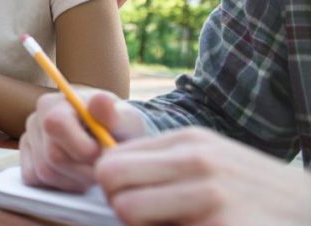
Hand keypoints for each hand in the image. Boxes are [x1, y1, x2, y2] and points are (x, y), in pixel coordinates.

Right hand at [20, 90, 147, 192]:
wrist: (109, 138)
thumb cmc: (117, 128)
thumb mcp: (125, 120)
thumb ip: (114, 114)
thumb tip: (101, 100)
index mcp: (54, 103)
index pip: (56, 125)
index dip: (81, 146)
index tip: (102, 153)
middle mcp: (35, 120)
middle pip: (53, 155)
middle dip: (83, 169)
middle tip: (103, 167)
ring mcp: (28, 141)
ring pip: (46, 172)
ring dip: (75, 179)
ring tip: (92, 170)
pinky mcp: (26, 161)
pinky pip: (37, 181)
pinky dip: (61, 184)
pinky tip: (77, 175)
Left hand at [96, 127, 310, 224]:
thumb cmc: (253, 192)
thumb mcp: (211, 161)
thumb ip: (163, 165)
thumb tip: (106, 177)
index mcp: (188, 142)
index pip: (111, 160)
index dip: (113, 187)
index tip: (131, 201)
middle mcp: (197, 161)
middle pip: (112, 181)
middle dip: (119, 206)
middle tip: (146, 221)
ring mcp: (210, 195)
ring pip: (128, 211)